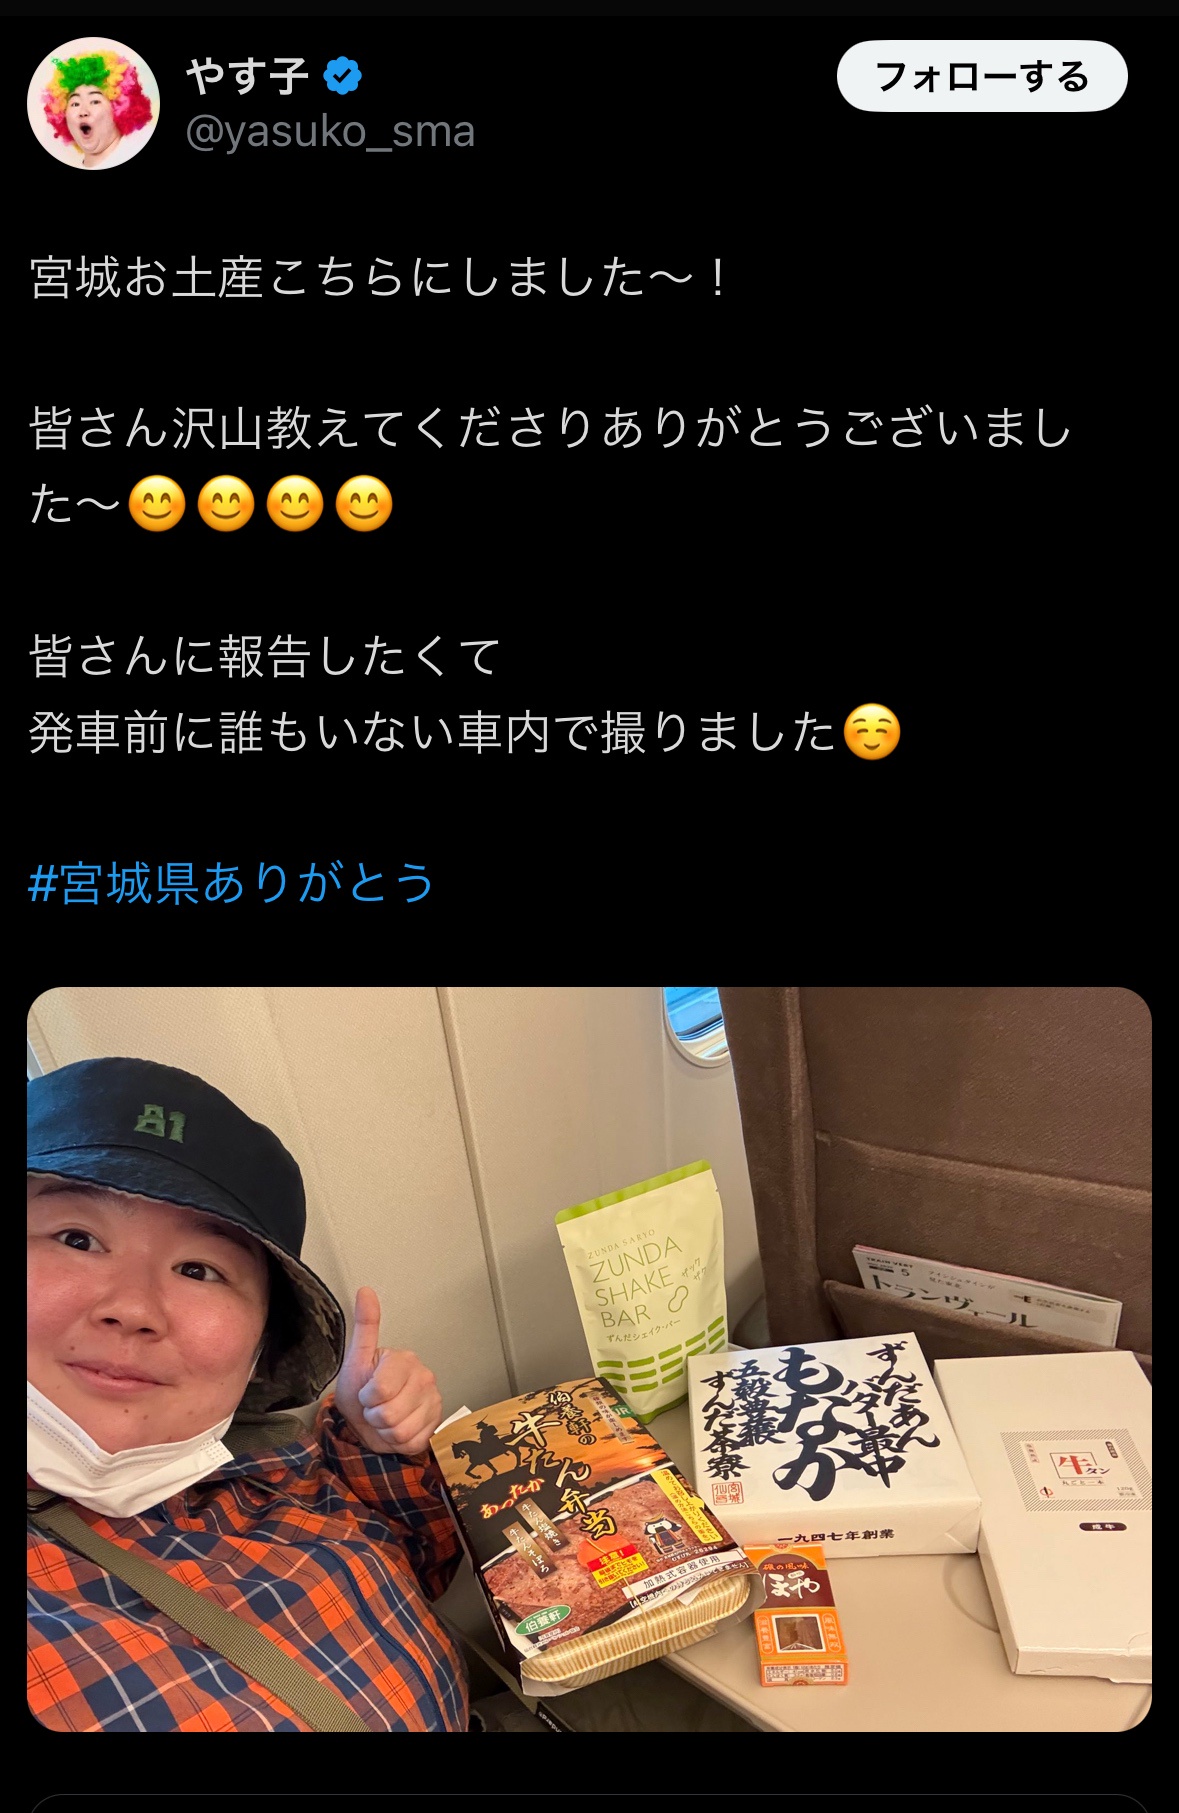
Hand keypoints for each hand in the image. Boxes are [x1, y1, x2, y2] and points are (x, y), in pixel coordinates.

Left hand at [334, 1286, 442, 1456]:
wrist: (370, 1419)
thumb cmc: (360, 1388)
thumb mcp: (356, 1359)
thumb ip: (365, 1326)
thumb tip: (365, 1290)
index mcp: (404, 1360)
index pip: (379, 1390)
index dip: (366, 1398)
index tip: (366, 1392)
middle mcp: (424, 1377)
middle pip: (389, 1414)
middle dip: (374, 1416)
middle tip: (375, 1407)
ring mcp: (433, 1401)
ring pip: (400, 1430)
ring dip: (385, 1430)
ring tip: (385, 1418)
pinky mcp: (436, 1424)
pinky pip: (412, 1442)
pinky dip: (398, 1441)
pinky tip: (398, 1427)